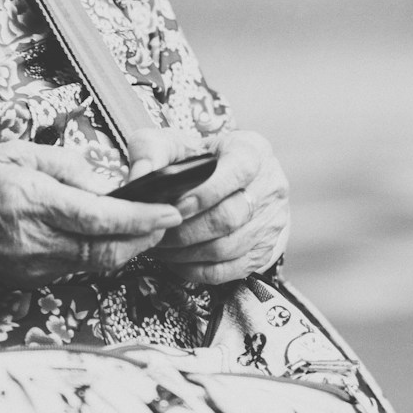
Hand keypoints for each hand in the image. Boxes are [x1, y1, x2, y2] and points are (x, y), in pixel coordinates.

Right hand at [0, 141, 182, 286]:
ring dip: (128, 247)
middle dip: (147, 237)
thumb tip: (100, 179)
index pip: (101, 217)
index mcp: (32, 202)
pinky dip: (102, 252)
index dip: (142, 217)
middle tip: (169, 218)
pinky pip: (79, 267)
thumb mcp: (10, 152)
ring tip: (146, 224)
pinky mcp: (32, 278)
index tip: (171, 209)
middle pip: (109, 250)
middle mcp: (37, 240)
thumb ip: (61, 163)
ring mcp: (35, 265)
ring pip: (99, 263)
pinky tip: (109, 235)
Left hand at [127, 128, 289, 284]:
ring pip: (228, 247)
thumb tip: (141, 176)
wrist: (231, 179)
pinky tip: (177, 261)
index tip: (174, 205)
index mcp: (251, 151)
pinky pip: (230, 270)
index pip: (238, 171)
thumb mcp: (176, 142)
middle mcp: (269, 186)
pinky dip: (198, 270)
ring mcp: (271, 221)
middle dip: (186, 230)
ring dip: (188, 252)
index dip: (205, 192)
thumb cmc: (199, 159)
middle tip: (158, 232)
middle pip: (229, 217)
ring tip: (161, 247)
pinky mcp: (265, 250)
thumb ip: (153, 149)